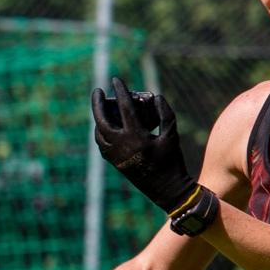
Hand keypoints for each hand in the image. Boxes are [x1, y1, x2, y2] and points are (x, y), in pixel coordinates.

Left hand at [90, 76, 198, 214]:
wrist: (167, 190)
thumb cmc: (172, 161)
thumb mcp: (172, 134)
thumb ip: (165, 113)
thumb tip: (155, 96)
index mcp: (136, 138)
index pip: (124, 108)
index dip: (120, 92)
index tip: (116, 79)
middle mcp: (121, 147)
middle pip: (102, 120)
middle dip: (97, 104)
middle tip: (97, 91)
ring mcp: (116, 156)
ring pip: (99, 133)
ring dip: (99, 119)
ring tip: (103, 108)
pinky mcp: (115, 164)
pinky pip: (102, 145)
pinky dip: (101, 133)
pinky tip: (106, 126)